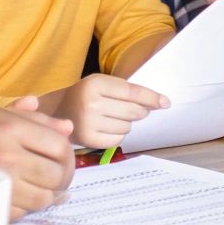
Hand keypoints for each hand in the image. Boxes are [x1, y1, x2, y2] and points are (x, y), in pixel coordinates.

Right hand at [0, 99, 75, 218]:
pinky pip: (20, 214)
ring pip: (42, 199)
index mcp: (9, 128)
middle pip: (56, 175)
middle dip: (63, 178)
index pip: (60, 146)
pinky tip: (22, 199)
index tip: (64, 159)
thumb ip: (34, 119)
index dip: (68, 155)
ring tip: (44, 190)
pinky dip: (26, 208)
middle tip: (59, 178)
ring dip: (48, 196)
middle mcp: (5, 156)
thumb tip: (68, 128)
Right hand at [49, 74, 170, 148]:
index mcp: (94, 83)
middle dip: (139, 111)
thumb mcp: (102, 84)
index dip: (152, 97)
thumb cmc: (86, 96)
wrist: (57, 112)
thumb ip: (128, 91)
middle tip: (131, 109)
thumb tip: (161, 103)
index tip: (166, 103)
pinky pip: (118, 139)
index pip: (132, 92)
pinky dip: (118, 134)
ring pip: (128, 126)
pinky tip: (106, 127)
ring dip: (126, 123)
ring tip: (111, 117)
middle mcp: (91, 103)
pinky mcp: (89, 140)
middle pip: (134, 111)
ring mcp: (89, 124)